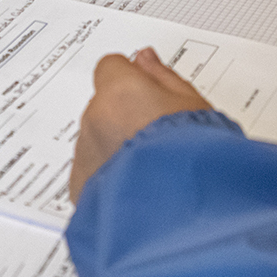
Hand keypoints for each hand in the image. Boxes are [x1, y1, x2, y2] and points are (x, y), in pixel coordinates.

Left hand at [69, 47, 210, 203]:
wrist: (179, 217)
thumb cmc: (194, 158)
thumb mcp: (194, 107)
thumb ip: (164, 78)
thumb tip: (145, 59)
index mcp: (120, 91)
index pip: (112, 67)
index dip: (130, 81)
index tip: (148, 93)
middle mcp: (95, 119)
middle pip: (104, 107)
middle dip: (125, 118)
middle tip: (161, 140)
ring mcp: (85, 154)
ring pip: (97, 141)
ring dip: (117, 150)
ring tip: (154, 172)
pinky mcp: (81, 188)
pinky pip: (92, 174)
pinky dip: (109, 180)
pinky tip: (138, 192)